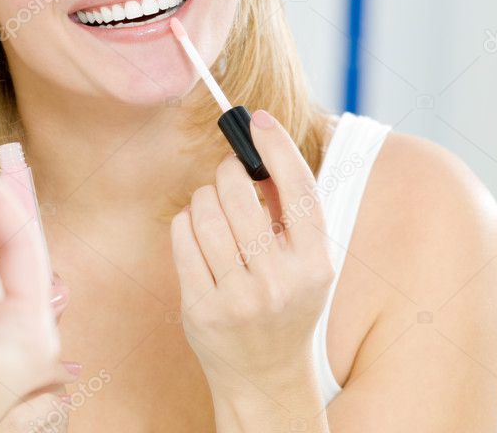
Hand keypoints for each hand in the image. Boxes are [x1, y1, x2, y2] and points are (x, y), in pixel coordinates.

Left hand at [169, 109, 334, 402]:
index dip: (278, 147)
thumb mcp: (305, 264)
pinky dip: (185, 223)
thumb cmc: (284, 304)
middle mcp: (280, 281)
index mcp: (315, 264)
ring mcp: (239, 297)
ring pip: (204, 210)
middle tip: (228, 179)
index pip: (301, 191)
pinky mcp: (201, 307)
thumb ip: (289, 213)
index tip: (259, 119)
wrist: (265, 377)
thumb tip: (260, 148)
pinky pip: (181, 235)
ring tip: (212, 210)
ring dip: (203, 198)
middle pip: (239, 194)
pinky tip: (197, 233)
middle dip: (227, 175)